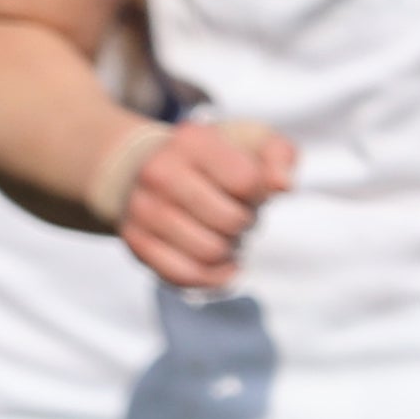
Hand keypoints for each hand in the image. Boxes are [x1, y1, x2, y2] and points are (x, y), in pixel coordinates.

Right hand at [107, 117, 293, 289]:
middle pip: (230, 221)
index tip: (249, 191)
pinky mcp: (137, 241)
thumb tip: (283, 186)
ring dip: (228, 251)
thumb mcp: (248, 142)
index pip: (246, 182)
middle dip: (245, 224)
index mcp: (193, 141)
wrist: (145, 168)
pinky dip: (211, 277)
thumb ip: (278, 156)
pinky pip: (184, 276)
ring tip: (224, 236)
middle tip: (238, 216)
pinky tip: (221, 266)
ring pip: (209, 253)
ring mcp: (144, 210)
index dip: (258, 194)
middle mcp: (161, 173)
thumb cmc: (209, 159)